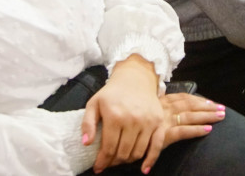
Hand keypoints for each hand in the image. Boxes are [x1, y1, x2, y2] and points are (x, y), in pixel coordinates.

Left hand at [82, 55, 163, 172]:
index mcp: (115, 116)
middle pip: (123, 153)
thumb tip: (86, 144)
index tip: (98, 167)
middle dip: (113, 162)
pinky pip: (157, 145)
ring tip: (121, 159)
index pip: (109, 148)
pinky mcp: (158, 122)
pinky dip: (151, 160)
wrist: (135, 78)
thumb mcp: (94, 104)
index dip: (102, 161)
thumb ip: (87, 124)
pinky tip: (144, 169)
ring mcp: (148, 121)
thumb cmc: (112, 93)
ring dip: (128, 161)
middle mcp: (133, 120)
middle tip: (109, 162)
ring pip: (137, 152)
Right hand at [139, 94, 225, 171]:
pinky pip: (182, 131)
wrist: (117, 129)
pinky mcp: (162, 134)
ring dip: (206, 116)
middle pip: (190, 105)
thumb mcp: (145, 110)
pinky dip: (196, 130)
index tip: (211, 102)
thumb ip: (158, 109)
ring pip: (189, 116)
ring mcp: (163, 121)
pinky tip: (207, 130)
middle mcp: (164, 109)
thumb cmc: (131, 119)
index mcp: (161, 102)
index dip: (199, 100)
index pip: (184, 98)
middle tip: (222, 109)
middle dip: (207, 107)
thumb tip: (171, 110)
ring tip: (220, 117)